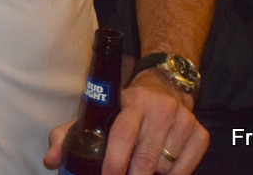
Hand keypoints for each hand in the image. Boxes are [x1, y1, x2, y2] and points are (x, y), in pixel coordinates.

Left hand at [43, 72, 206, 174]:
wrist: (165, 87)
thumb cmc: (123, 107)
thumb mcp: (98, 113)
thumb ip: (69, 134)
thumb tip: (51, 160)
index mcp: (132, 102)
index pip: (123, 136)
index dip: (114, 163)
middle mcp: (161, 109)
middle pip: (146, 158)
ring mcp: (184, 121)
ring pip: (165, 167)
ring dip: (151, 174)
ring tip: (141, 168)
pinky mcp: (201, 134)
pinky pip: (186, 169)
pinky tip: (161, 169)